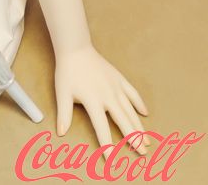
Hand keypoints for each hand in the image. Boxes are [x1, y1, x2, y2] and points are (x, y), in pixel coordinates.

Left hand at [54, 43, 150, 159]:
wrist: (76, 48)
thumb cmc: (68, 71)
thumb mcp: (62, 93)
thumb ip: (64, 114)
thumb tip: (61, 133)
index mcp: (93, 101)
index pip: (101, 128)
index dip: (107, 145)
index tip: (112, 159)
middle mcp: (108, 96)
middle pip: (123, 121)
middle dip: (133, 139)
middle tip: (142, 154)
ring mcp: (116, 86)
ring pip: (131, 110)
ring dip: (139, 126)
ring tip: (147, 141)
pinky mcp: (119, 78)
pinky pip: (133, 92)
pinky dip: (139, 103)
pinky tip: (145, 113)